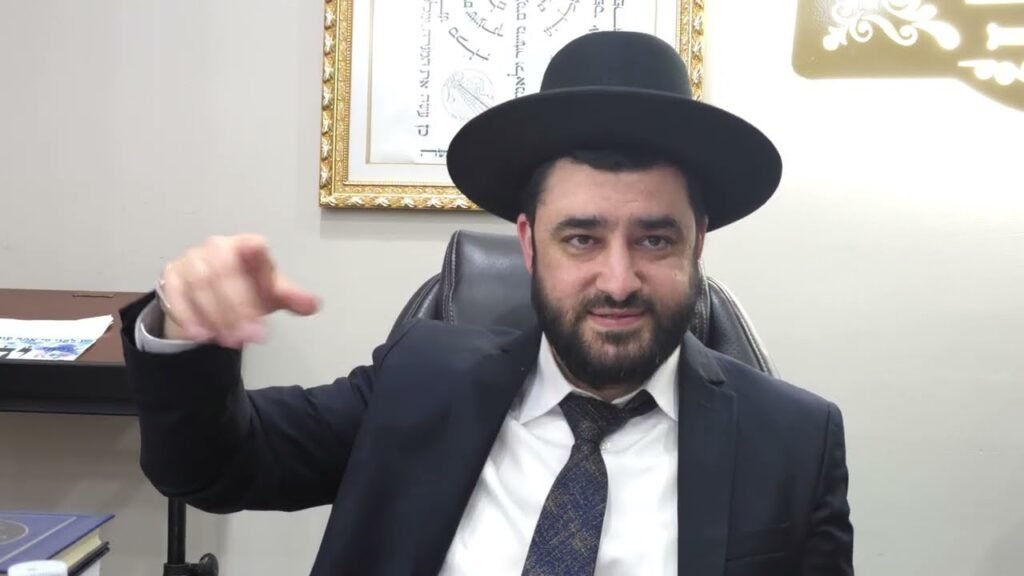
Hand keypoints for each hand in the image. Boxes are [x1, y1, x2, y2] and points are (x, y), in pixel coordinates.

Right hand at [156, 234, 319, 347]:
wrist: (208, 295)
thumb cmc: (245, 288)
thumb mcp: (270, 293)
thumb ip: (291, 297)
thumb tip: (314, 305)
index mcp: (245, 245)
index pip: (254, 247)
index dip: (260, 264)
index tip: (268, 287)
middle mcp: (217, 246)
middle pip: (224, 272)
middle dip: (238, 307)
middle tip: (251, 337)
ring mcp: (191, 260)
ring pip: (200, 285)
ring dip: (216, 316)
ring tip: (232, 341)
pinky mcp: (171, 276)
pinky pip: (176, 295)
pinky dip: (189, 316)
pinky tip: (202, 336)